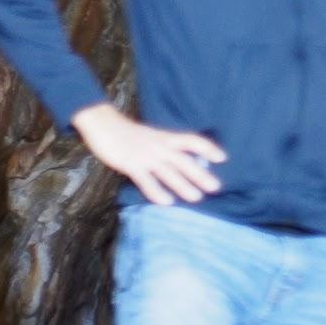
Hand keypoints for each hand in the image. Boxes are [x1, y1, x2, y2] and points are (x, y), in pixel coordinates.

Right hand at [73, 102, 224, 206]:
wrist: (103, 123)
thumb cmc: (128, 132)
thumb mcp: (152, 136)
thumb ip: (166, 146)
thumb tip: (183, 159)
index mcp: (165, 137)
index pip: (191, 140)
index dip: (208, 148)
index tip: (222, 158)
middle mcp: (159, 146)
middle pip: (184, 160)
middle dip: (200, 174)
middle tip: (216, 187)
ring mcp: (145, 156)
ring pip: (168, 172)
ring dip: (183, 185)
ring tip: (196, 198)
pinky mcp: (130, 164)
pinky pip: (146, 180)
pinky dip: (156, 191)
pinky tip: (166, 202)